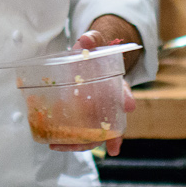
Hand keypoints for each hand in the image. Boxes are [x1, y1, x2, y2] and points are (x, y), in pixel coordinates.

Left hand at [48, 28, 135, 156]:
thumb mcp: (94, 43)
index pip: (125, 92)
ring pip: (97, 133)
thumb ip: (92, 40)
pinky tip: (56, 145)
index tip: (129, 105)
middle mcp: (108, 102)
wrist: (87, 60)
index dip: (127, 98)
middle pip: (115, 122)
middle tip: (113, 146)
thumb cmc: (93, 54)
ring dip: (86, 144)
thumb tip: (86, 39)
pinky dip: (71, 141)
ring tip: (70, 147)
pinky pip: (80, 133)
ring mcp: (96, 112)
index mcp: (116, 84)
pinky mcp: (82, 116)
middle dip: (115, 135)